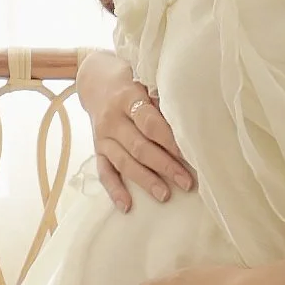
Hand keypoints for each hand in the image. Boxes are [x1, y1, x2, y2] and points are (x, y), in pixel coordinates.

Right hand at [78, 52, 195, 211]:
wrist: (94, 78)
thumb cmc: (130, 80)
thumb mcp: (145, 78)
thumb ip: (161, 99)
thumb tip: (190, 122)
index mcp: (128, 97)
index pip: (150, 123)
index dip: (170, 141)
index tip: (190, 155)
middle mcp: (112, 119)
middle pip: (140, 147)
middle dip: (164, 166)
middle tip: (186, 181)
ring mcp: (102, 136)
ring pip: (124, 162)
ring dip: (145, 180)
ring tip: (165, 196)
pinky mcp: (97, 149)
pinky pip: (104, 172)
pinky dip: (114, 190)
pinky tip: (127, 206)